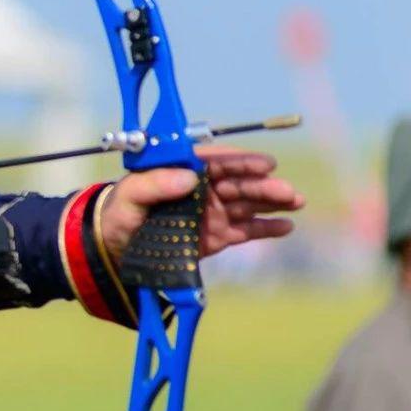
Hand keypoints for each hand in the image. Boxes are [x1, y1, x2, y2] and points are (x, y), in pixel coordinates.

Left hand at [99, 147, 305, 263]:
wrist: (115, 248)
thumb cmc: (119, 214)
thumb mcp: (129, 196)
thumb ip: (154, 184)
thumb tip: (188, 176)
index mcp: (185, 171)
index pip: (218, 162)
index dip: (242, 161)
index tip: (265, 163)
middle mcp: (204, 189)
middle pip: (239, 183)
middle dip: (265, 185)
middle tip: (287, 191)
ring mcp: (214, 212)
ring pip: (249, 204)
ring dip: (273, 202)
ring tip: (295, 202)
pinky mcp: (218, 236)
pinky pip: (246, 230)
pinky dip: (266, 228)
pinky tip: (286, 227)